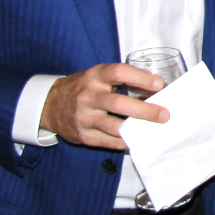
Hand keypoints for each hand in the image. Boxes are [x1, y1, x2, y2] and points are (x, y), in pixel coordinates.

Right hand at [40, 63, 170, 148]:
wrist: (50, 106)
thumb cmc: (83, 88)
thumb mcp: (97, 77)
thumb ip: (121, 81)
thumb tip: (155, 89)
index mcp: (94, 76)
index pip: (118, 73)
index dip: (140, 77)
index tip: (159, 84)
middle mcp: (88, 96)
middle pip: (118, 103)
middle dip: (144, 110)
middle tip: (164, 115)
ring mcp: (84, 118)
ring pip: (114, 127)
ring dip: (137, 129)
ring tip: (154, 129)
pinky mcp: (83, 136)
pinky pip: (109, 142)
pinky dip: (126, 142)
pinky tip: (138, 139)